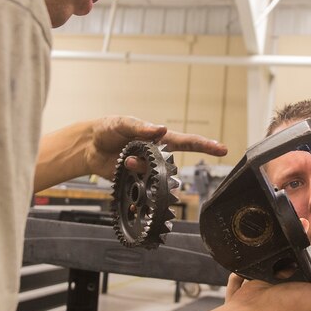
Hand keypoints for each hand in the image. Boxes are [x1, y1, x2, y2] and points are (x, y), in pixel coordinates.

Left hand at [84, 116, 226, 179]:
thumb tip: (161, 129)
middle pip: (169, 164)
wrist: (89, 147)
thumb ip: (141, 126)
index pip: (187, 142)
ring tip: (124, 161)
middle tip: (131, 155)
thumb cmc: (108, 129)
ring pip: (154, 176)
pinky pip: (142, 187)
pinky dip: (133, 182)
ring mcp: (147, 169)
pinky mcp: (136, 181)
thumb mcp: (122, 123)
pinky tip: (123, 171)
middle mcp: (157, 155)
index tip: (222, 149)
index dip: (205, 145)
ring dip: (139, 169)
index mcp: (159, 138)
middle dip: (153, 163)